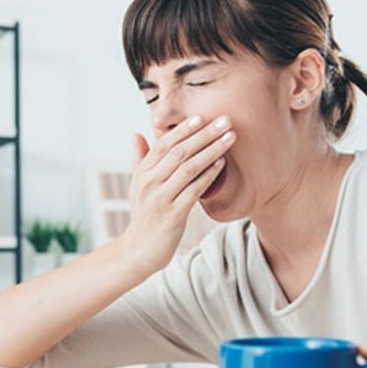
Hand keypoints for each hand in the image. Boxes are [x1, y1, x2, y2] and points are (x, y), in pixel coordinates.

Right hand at [118, 115, 234, 272]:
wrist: (139, 250)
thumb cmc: (143, 215)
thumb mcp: (136, 186)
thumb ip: (139, 159)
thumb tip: (137, 134)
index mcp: (142, 173)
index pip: (163, 144)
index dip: (183, 129)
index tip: (202, 117)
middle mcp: (149, 183)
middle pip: (179, 152)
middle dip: (204, 134)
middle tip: (225, 121)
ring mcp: (160, 199)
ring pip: (189, 168)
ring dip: (212, 151)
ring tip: (230, 138)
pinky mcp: (173, 215)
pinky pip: (194, 190)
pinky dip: (209, 175)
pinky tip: (222, 164)